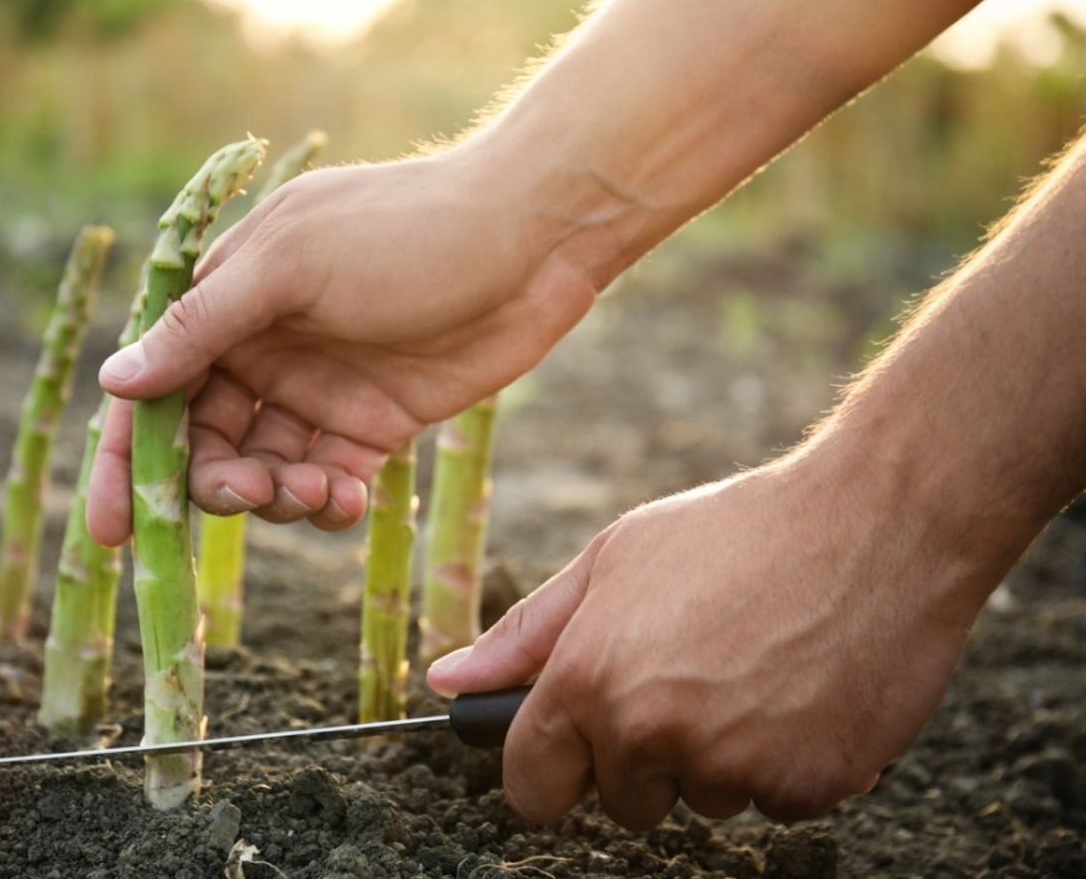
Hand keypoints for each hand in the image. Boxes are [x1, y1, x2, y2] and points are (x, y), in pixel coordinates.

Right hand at [86, 143, 600, 543]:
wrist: (532, 238)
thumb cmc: (406, 231)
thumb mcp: (293, 266)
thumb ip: (204, 326)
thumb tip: (113, 381)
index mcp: (230, 300)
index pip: (156, 388)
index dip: (126, 461)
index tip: (109, 533)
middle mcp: (264, 349)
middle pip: (207, 442)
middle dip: (215, 482)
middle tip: (251, 493)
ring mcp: (320, 389)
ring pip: (266, 469)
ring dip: (275, 495)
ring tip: (313, 488)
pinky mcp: (374, 422)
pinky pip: (327, 479)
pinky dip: (325, 501)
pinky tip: (342, 497)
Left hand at [428, 449, 994, 828]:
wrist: (877, 523)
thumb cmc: (736, 531)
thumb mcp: (614, 559)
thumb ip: (525, 633)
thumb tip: (447, 681)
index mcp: (591, 679)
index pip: (531, 787)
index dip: (546, 771)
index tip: (570, 756)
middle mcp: (653, 734)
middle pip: (622, 801)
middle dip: (645, 755)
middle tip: (690, 672)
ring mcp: (735, 767)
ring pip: (703, 797)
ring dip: (720, 753)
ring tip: (755, 665)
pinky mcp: (809, 787)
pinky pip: (774, 799)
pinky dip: (785, 758)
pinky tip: (802, 687)